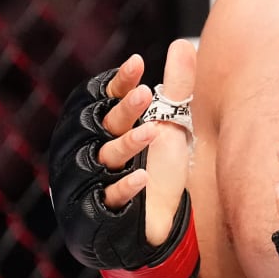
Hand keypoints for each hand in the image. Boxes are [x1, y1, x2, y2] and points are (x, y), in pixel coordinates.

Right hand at [48, 41, 199, 277]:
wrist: (154, 231)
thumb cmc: (159, 174)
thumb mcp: (173, 129)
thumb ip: (177, 90)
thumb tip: (184, 46)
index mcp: (106, 130)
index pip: (103, 99)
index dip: (117, 83)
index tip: (138, 64)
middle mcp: (94, 153)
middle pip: (103, 125)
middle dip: (123, 109)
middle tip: (146, 93)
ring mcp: (94, 183)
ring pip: (105, 158)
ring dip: (127, 144)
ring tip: (152, 131)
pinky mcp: (100, 214)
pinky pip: (109, 198)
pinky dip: (126, 188)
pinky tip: (145, 177)